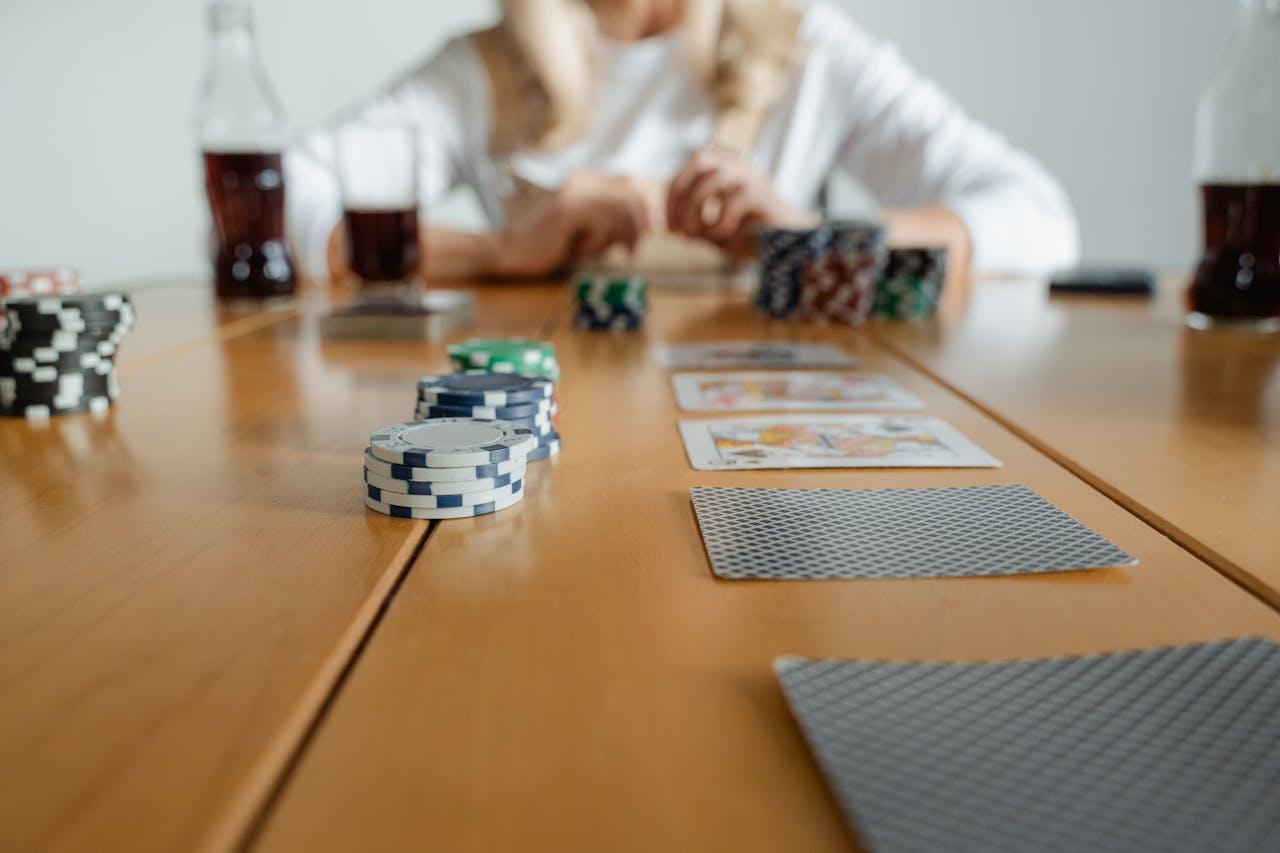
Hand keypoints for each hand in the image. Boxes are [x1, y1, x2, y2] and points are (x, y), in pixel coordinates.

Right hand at [491, 173, 657, 276]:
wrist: (508, 251)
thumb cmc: (551, 246)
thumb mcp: (590, 232)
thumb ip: (614, 224)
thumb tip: (647, 226)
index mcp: (589, 181)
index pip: (633, 184)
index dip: (647, 209)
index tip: (646, 236)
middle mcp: (583, 180)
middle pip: (632, 193)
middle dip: (639, 225)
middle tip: (632, 251)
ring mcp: (574, 192)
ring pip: (619, 210)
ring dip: (614, 237)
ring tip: (595, 251)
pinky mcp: (566, 209)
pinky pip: (601, 223)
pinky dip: (596, 242)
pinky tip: (577, 248)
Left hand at [666, 148, 818, 257]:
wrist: (792, 247)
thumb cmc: (753, 237)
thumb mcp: (716, 230)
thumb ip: (696, 224)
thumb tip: (670, 225)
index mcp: (728, 169)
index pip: (691, 166)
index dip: (673, 194)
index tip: (671, 226)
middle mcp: (740, 167)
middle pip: (699, 160)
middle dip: (679, 193)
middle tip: (678, 226)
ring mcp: (753, 177)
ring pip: (712, 179)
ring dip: (694, 209)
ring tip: (695, 234)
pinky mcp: (763, 194)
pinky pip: (732, 202)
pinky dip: (719, 222)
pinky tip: (723, 235)